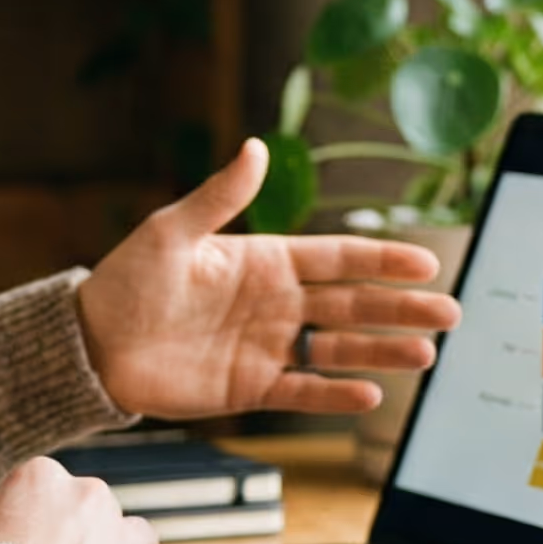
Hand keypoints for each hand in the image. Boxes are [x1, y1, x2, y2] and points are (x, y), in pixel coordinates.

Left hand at [74, 138, 460, 418]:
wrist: (91, 345)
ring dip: (382, 351)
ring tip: (426, 354)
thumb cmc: (127, 281)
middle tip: (451, 312)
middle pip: (352, 304)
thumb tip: (256, 147)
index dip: (382, 260)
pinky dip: (335, 395)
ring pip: (338, 349)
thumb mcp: (172, 231)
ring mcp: (266, 347)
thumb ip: (220, 197)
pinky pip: (301, 392)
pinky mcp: (250, 388)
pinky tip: (371, 394)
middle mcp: (275, 304)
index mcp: (263, 261)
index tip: (427, 262)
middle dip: (401, 308)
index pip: (337, 258)